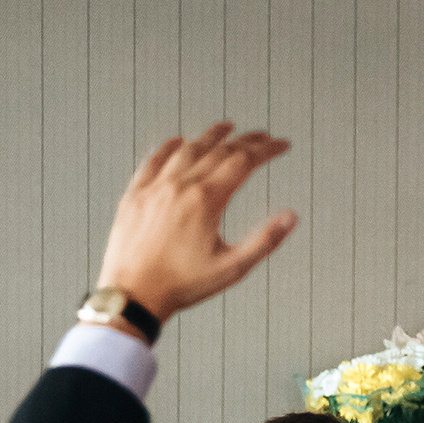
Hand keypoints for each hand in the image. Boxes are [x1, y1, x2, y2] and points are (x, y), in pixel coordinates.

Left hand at [93, 123, 297, 319]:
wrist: (132, 294)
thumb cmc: (181, 285)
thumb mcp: (233, 268)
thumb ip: (265, 240)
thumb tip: (291, 218)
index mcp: (205, 200)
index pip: (243, 161)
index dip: (266, 150)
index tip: (281, 146)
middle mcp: (179, 186)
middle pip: (218, 150)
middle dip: (245, 140)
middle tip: (262, 137)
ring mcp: (154, 187)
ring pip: (186, 149)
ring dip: (210, 136)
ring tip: (226, 128)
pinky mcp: (135, 195)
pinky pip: (152, 160)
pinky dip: (168, 147)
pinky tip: (177, 141)